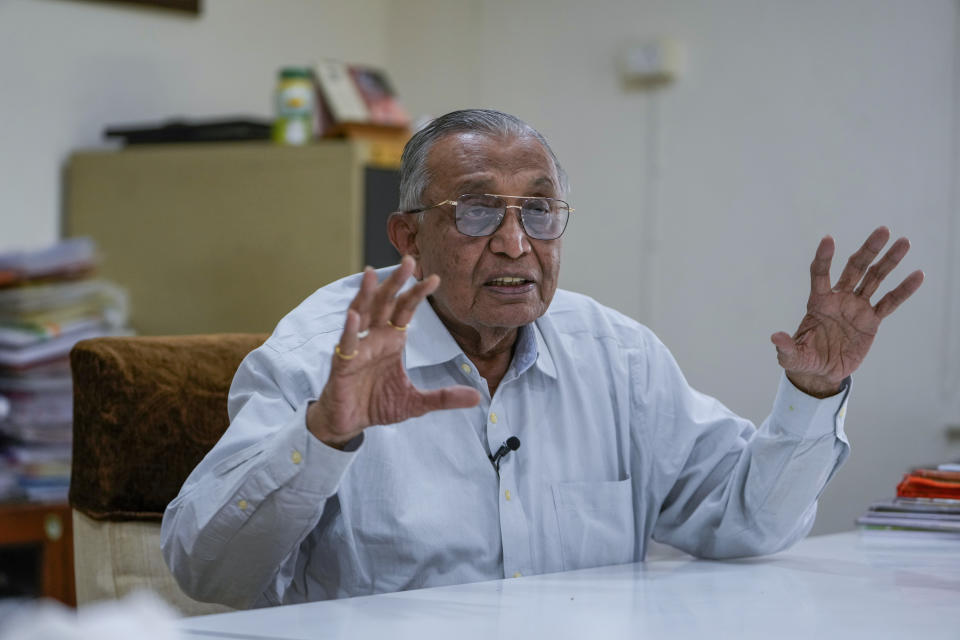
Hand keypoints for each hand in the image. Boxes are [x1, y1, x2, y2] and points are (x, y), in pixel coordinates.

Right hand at [307, 256, 480, 446]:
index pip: (405, 311)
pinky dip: (349, 330)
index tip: (435, 278)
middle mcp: (374, 338)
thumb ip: (444, 397)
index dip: (417, 294)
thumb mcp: (416, 402)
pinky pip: (346, 344)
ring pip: (361, 314)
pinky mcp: (342, 365)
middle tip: (408, 261)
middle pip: (385, 304)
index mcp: (391, 341)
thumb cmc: (377, 405)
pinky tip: (353, 316)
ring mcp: (357, 349)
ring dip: (367, 294)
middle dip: (395, 283)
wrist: (349, 423)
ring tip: (372, 273)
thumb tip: (476, 397)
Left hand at [771, 227, 923, 396]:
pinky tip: (918, 275)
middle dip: (868, 250)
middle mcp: (839, 299)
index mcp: (818, 302)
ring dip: (889, 261)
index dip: (824, 258)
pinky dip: (903, 290)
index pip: (820, 274)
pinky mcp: (871, 320)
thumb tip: (775, 338)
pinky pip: (889, 302)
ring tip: (904, 242)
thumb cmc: (804, 359)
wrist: (822, 371)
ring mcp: (857, 307)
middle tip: (883, 230)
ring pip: (875, 279)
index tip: (827, 239)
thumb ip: (786, 348)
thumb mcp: (792, 357)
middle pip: (855, 268)